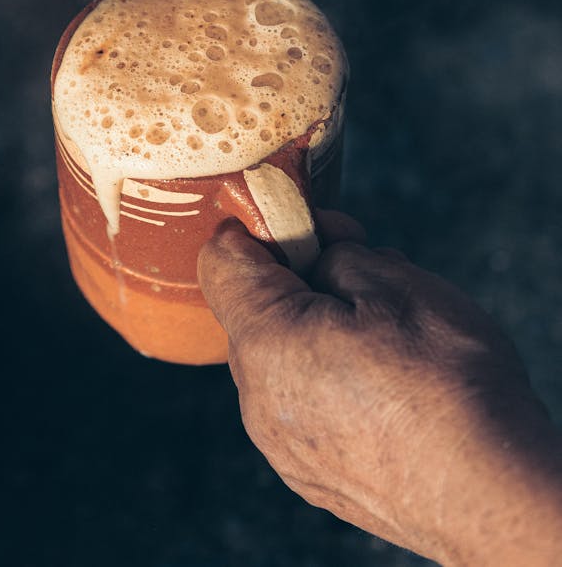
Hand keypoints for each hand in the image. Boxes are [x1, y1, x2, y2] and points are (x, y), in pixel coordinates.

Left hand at [198, 214, 561, 565]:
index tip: (306, 221)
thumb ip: (336, 256)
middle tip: (363, 264)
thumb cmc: (448, 384)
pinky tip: (388, 380)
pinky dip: (330, 377)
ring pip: (281, 357)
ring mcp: (282, 444)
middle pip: (254, 309)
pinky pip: (301, 403)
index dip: (259, 226)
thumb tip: (317, 256)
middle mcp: (258, 399)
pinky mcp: (310, 473)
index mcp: (267, 341)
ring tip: (389, 328)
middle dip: (300, 277)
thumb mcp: (396, 283)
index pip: (221, 261)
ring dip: (320, 327)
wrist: (492, 493)